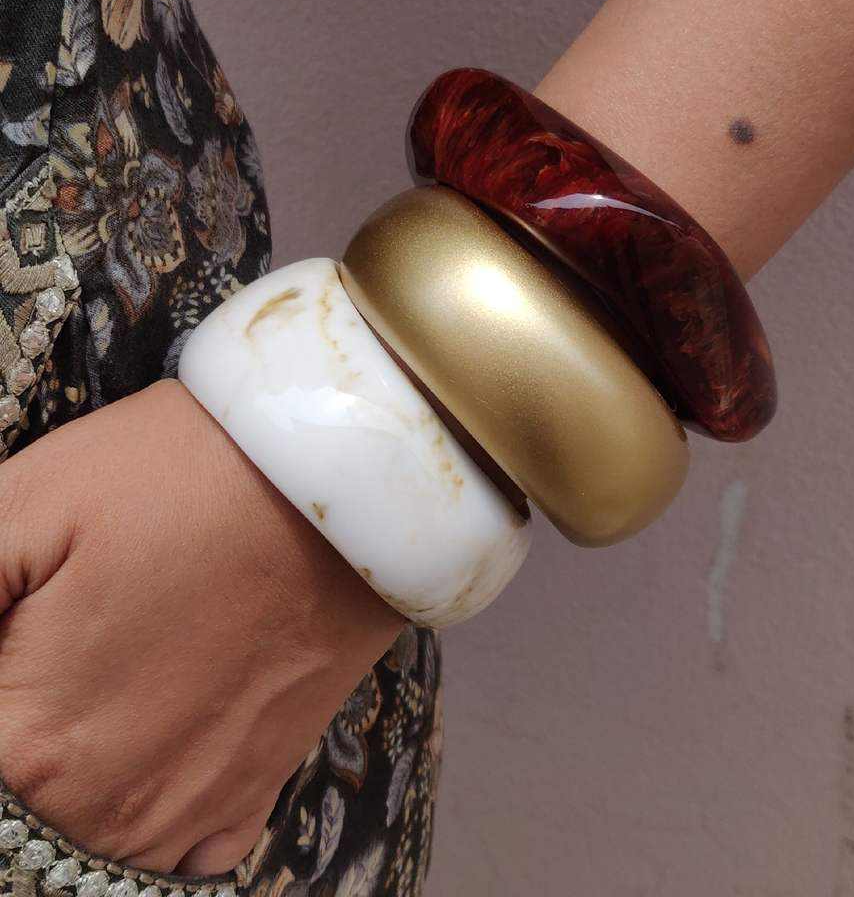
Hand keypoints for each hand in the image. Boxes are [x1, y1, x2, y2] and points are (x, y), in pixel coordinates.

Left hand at [0, 379, 402, 874]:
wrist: (338, 485)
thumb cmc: (185, 477)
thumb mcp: (29, 502)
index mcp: (36, 745)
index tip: (11, 641)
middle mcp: (112, 808)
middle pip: (16, 822)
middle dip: (15, 749)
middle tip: (45, 655)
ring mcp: (192, 809)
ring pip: (83, 852)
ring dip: (56, 800)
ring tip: (80, 703)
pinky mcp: (255, 786)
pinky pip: (176, 861)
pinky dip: (135, 830)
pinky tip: (133, 762)